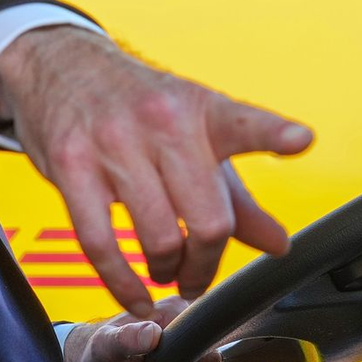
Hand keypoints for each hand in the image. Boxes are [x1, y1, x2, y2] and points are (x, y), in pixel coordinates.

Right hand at [0, 25, 312, 314]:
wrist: (60, 66)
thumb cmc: (139, 108)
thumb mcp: (193, 137)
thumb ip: (238, 197)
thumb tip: (280, 246)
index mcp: (200, 109)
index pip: (242, 123)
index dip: (273, 132)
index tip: (301, 139)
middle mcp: (161, 121)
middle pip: (206, 218)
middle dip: (206, 264)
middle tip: (198, 276)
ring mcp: (113, 142)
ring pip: (157, 237)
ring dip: (166, 271)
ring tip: (164, 271)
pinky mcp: (70, 164)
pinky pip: (99, 243)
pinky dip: (121, 283)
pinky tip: (134, 295)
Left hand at [63, 297, 223, 361]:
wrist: (96, 361)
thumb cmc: (97, 351)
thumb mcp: (106, 347)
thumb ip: (127, 338)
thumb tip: (154, 333)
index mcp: (173, 309)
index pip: (204, 343)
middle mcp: (186, 317)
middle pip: (211, 359)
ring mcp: (189, 335)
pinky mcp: (188, 352)